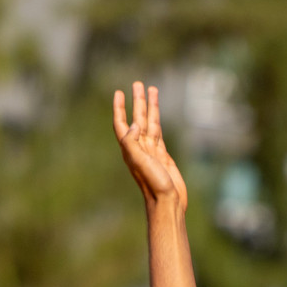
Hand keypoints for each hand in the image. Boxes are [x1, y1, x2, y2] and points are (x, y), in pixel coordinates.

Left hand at [113, 81, 187, 210]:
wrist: (167, 203)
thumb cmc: (153, 185)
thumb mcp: (140, 163)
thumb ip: (133, 143)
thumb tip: (134, 124)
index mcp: (130, 149)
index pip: (122, 124)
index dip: (119, 108)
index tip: (119, 93)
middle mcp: (139, 148)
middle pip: (137, 119)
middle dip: (137, 102)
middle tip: (138, 84)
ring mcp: (152, 151)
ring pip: (150, 123)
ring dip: (150, 108)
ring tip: (152, 90)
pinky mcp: (163, 156)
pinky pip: (159, 133)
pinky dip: (157, 121)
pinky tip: (157, 115)